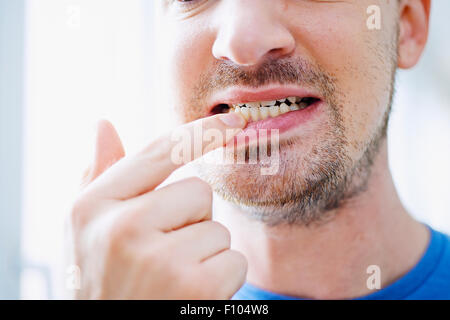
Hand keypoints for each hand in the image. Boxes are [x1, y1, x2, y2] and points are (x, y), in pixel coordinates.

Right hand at [68, 113, 247, 298]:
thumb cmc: (101, 279)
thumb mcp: (85, 227)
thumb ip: (97, 174)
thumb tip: (103, 124)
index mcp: (94, 205)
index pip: (161, 151)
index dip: (202, 131)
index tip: (234, 121)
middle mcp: (123, 228)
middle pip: (199, 192)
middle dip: (190, 220)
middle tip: (162, 252)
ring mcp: (159, 259)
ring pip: (218, 229)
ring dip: (203, 253)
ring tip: (170, 278)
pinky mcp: (195, 289)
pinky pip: (234, 261)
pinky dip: (220, 279)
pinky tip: (188, 297)